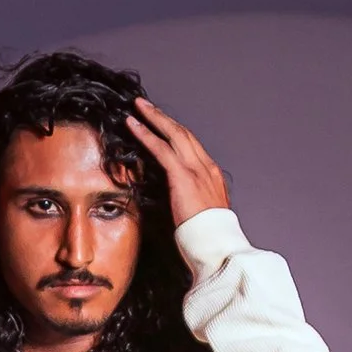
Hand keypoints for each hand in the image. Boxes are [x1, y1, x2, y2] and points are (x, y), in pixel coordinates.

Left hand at [123, 101, 231, 227]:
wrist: (217, 245)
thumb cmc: (207, 237)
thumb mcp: (200, 214)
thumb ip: (189, 200)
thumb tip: (175, 199)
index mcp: (212, 176)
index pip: (192, 147)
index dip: (175, 133)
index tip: (163, 125)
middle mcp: (206, 167)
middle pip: (184, 133)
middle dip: (164, 118)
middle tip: (147, 106)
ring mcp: (196, 169)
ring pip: (173, 134)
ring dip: (154, 118)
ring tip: (138, 108)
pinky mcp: (183, 175)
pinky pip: (161, 148)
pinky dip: (145, 134)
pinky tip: (134, 126)